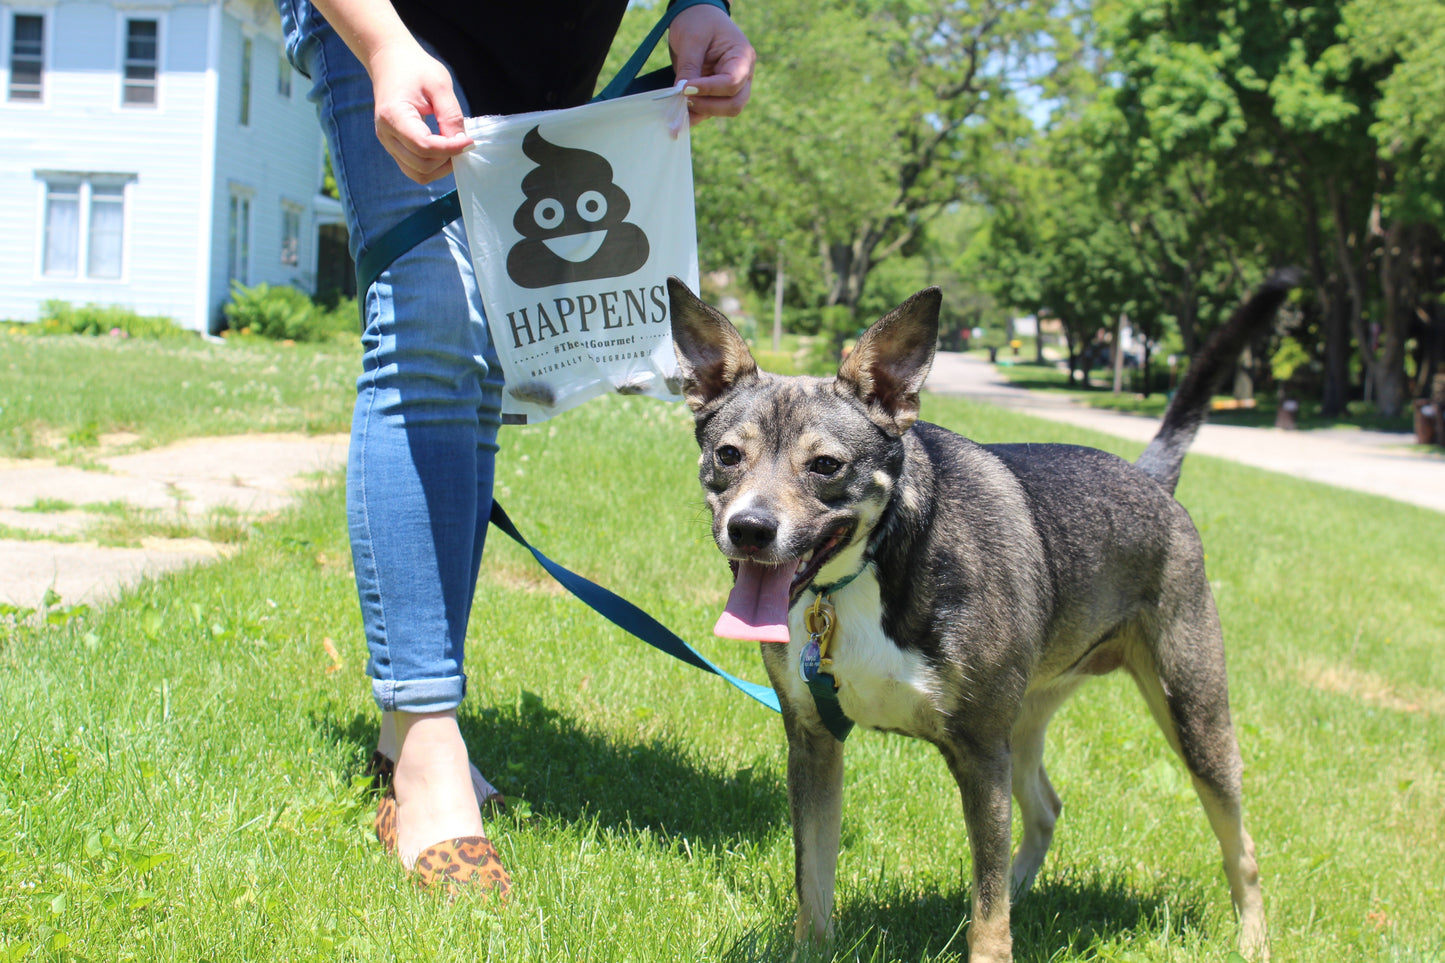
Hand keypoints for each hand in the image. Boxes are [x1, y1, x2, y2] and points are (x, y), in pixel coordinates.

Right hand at [367, 39, 472, 183]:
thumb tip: (462, 143)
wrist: (390, 61)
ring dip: (441, 167)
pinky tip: (445, 149)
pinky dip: (433, 166)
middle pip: (421, 165)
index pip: (424, 146)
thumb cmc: (416, 69)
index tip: (470, 141)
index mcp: (393, 116)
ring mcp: (388, 143)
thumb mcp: (439, 85)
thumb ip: (451, 115)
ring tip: (455, 147)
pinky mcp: (394, 147)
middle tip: (464, 143)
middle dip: (447, 159)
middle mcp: (386, 134)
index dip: (451, 149)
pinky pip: (414, 169)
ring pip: (417, 173)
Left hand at [668, 4, 755, 124]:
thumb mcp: (692, 40)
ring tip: (678, 104)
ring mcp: (732, 87)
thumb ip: (690, 67)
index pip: (731, 83)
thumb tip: (682, 93)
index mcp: (742, 57)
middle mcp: (743, 76)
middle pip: (734, 104)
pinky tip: (678, 115)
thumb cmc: (699, 21)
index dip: (708, 89)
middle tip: (683, 98)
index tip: (685, 88)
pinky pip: (710, 111)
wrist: (697, 16)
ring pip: (723, 111)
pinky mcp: (717, 93)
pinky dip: (695, 115)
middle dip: (708, 106)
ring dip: (701, 112)